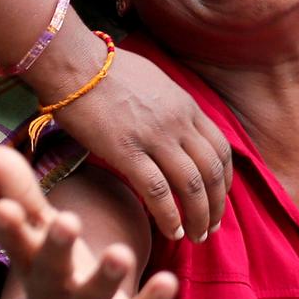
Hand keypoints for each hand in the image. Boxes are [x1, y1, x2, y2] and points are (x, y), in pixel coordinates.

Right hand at [0, 145, 177, 298]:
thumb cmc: (53, 274)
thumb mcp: (37, 237)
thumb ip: (21, 194)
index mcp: (34, 264)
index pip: (17, 243)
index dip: (10, 227)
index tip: (2, 207)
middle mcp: (55, 290)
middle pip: (53, 270)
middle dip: (58, 247)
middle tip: (68, 221)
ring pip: (94, 295)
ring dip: (106, 276)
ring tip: (120, 253)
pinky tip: (169, 280)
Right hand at [53, 47, 232, 242]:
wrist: (72, 61)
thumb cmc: (106, 69)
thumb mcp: (155, 82)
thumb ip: (172, 107)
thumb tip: (177, 124)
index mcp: (187, 107)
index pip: (221, 150)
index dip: (225, 179)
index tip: (220, 198)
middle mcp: (179, 123)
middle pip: (212, 172)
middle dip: (217, 204)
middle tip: (211, 227)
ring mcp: (155, 137)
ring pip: (192, 185)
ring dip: (198, 216)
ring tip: (196, 236)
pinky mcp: (126, 151)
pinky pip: (157, 190)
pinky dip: (169, 215)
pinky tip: (172, 232)